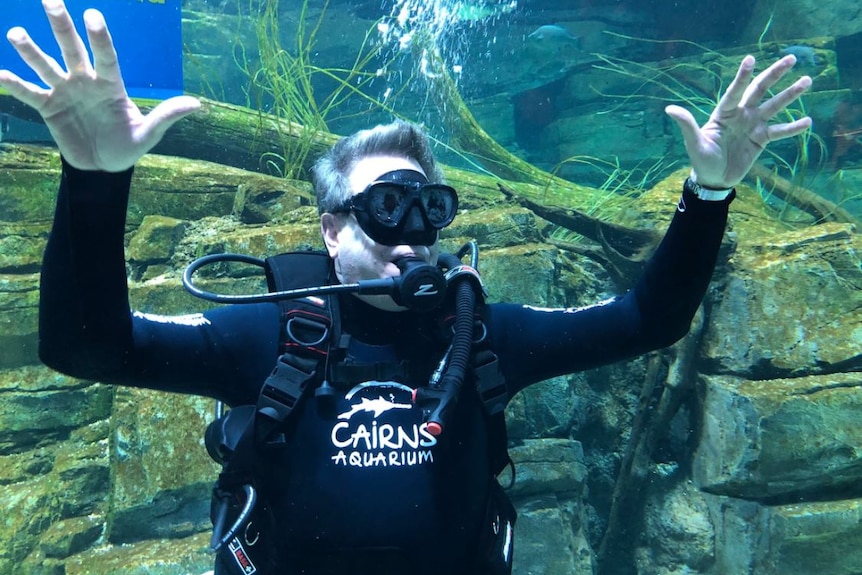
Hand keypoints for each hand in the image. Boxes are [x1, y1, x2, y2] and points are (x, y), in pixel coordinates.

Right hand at [0, 0, 199, 171]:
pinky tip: (1, 75)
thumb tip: (196, 104)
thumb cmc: (127, 146)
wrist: (103, 168)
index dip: (99, 38)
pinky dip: (15, 85)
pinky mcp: (48, 108)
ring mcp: (65, 92)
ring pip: (46, 65)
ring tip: (16, 34)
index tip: (93, 16)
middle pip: (71, 49)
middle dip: (61, 25)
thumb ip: (166, 117)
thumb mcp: (148, 135)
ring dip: (30, 51)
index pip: (105, 56)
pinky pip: (30, 93)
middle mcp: (86, 81)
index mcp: (111, 84)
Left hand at [665, 54, 812, 188]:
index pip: (735, 91)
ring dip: (790, 94)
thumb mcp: (694, 143)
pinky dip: (793, 127)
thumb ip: (687, 124)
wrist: (713, 180)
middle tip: (792, 59)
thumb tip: (669, 108)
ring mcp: (753, 126)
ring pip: (775, 106)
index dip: (742, 76)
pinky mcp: (762, 140)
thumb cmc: (702, 160)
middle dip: (775, 74)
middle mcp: (741, 114)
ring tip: (807, 81)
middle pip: (760, 90)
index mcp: (724, 113)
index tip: (750, 59)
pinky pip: (780, 132)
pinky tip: (808, 121)